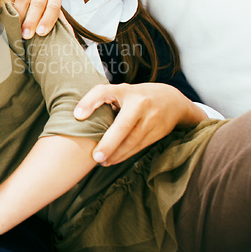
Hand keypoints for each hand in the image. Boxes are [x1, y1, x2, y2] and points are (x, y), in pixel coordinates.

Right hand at [3, 0, 60, 38]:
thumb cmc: (36, 13)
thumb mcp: (48, 17)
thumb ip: (59, 27)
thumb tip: (68, 41)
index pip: (53, 7)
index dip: (47, 20)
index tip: (40, 33)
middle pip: (38, 3)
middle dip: (32, 20)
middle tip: (26, 35)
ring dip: (19, 14)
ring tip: (14, 27)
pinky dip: (7, 2)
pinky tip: (5, 13)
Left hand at [74, 83, 207, 165]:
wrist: (173, 101)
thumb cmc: (137, 96)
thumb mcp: (122, 91)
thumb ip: (104, 99)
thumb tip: (78, 115)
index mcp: (126, 91)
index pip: (104, 92)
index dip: (90, 102)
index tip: (77, 115)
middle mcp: (140, 104)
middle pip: (122, 126)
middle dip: (109, 143)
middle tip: (95, 156)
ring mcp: (151, 119)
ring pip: (131, 141)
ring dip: (115, 154)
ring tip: (100, 160)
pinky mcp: (157, 133)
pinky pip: (138, 147)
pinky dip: (125, 154)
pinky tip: (113, 160)